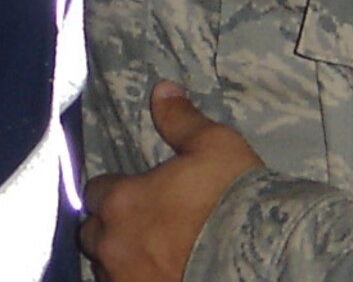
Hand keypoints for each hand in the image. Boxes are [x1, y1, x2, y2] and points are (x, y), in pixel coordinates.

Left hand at [79, 81, 263, 281]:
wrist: (259, 258)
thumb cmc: (232, 196)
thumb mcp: (212, 144)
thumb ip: (180, 119)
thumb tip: (162, 89)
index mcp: (121, 201)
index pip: (96, 192)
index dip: (115, 190)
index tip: (136, 191)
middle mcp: (112, 244)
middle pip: (93, 234)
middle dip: (111, 228)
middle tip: (141, 224)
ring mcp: (125, 280)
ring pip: (108, 267)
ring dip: (122, 258)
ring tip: (152, 253)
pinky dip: (138, 278)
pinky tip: (162, 272)